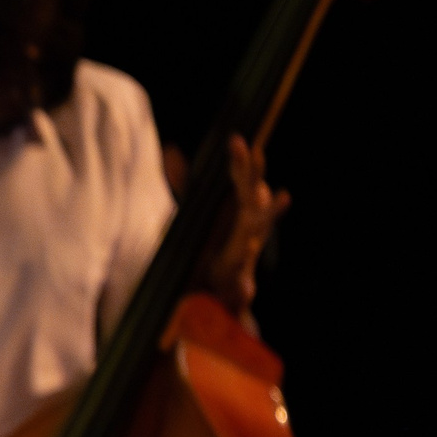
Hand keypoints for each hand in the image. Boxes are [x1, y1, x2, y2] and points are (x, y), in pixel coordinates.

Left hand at [198, 134, 287, 316]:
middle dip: (254, 178)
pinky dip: (244, 283)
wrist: (217, 297)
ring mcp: (246, 256)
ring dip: (264, 216)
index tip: (236, 139)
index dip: (240, 161)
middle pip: (254, 199)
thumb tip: (171, 149)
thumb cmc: (210, 250)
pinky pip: (244, 285)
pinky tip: (245, 274)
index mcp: (237, 212)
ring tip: (265, 196)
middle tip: (256, 153)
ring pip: (257, 234)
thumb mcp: (193, 215)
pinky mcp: (238, 287)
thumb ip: (183, 185)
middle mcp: (247, 230)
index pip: (242, 181)